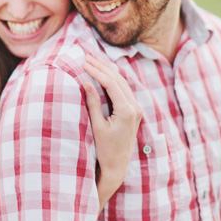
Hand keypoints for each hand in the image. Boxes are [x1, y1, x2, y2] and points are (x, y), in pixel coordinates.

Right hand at [83, 55, 142, 207]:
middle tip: (87, 56)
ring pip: (122, 82)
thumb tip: (87, 82)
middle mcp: (135, 108)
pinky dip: (112, 78)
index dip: (98, 71)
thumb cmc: (104, 148)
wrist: (117, 164)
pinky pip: (123, 89)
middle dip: (102, 67)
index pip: (112, 84)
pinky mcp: (133, 110)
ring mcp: (136, 108)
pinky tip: (104, 71)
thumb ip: (93, 103)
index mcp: (127, 111)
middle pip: (119, 80)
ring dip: (108, 70)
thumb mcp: (97, 126)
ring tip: (94, 59)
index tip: (84, 63)